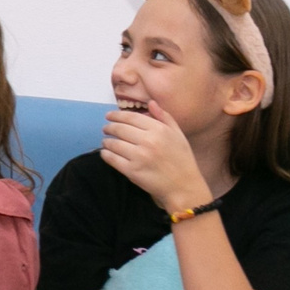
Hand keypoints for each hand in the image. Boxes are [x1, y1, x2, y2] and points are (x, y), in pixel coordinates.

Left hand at [99, 102, 212, 216]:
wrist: (184, 186)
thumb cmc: (182, 159)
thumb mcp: (178, 135)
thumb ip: (164, 117)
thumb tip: (150, 103)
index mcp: (159, 130)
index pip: (131, 117)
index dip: (117, 115)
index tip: (109, 116)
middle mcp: (148, 141)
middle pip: (119, 129)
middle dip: (109, 127)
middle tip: (106, 129)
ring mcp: (139, 156)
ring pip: (113, 143)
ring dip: (106, 141)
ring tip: (106, 142)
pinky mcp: (132, 171)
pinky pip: (112, 159)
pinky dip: (105, 154)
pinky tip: (106, 153)